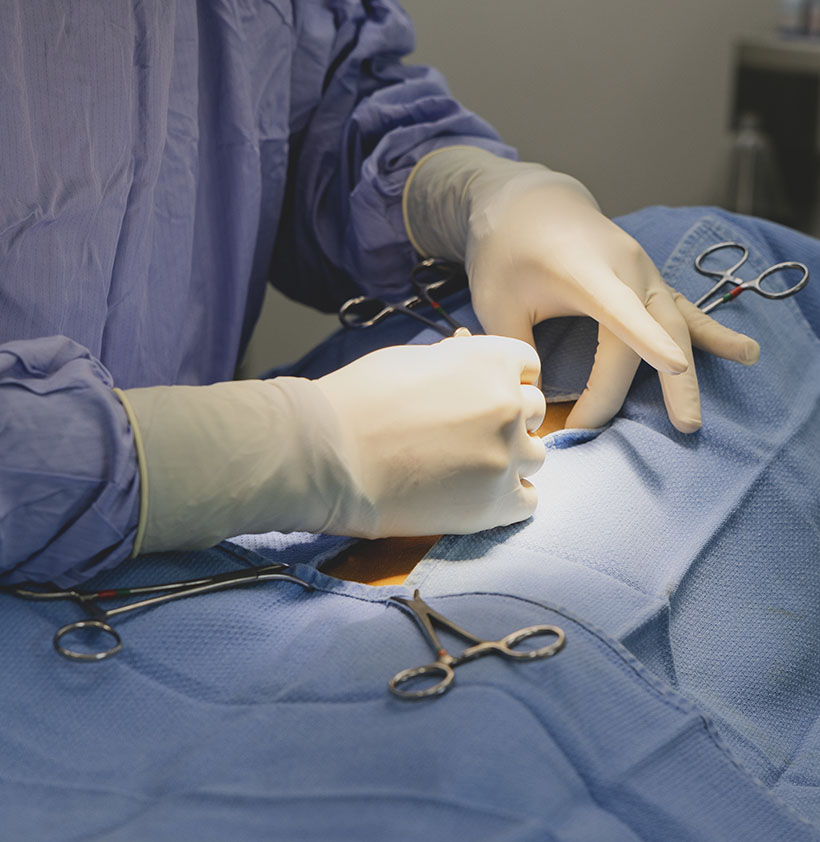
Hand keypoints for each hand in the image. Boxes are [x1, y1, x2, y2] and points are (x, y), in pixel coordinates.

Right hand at [120, 336, 545, 553]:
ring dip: (510, 460)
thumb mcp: (414, 358)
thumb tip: (470, 358)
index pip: (528, 366)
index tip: (486, 396)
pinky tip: (479, 497)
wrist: (328, 456)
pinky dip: (509, 499)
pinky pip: (529, 500)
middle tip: (471, 436)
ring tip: (471, 470)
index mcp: (489, 360)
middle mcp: (508, 404)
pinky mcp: (496, 503)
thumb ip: (456, 361)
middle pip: (534, 411)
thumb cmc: (358, 400)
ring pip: (535, 456)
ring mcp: (506, 455)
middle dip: (508, 420)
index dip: (507, 380)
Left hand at [404, 147, 759, 432]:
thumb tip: (533, 403)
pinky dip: (712, 335)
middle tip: (680, 428)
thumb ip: (516, 350)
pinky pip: (684, 310)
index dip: (646, 338)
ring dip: (692, 372)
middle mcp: (626, 268)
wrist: (529, 204)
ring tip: (701, 413)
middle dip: (665, 384)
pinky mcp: (648, 279)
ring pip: (677, 324)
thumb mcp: (496, 302)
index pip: (619, 310)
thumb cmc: (507, 252)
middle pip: (653, 331)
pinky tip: (746, 353)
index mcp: (585, 270)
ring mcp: (644, 271)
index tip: (673, 366)